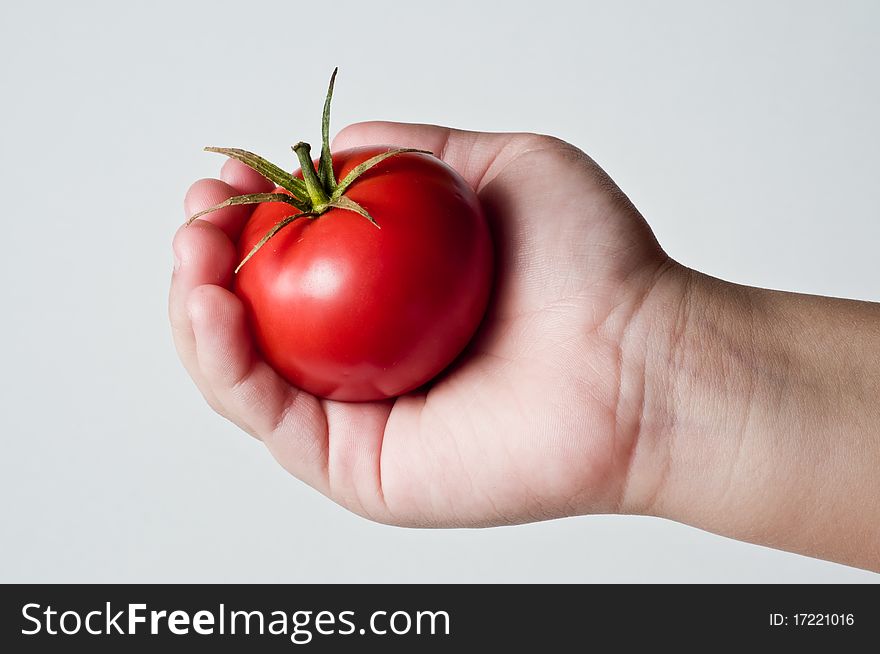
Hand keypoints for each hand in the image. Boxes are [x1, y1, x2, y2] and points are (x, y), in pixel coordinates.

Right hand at [170, 122, 673, 525]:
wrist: (644, 360)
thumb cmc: (595, 267)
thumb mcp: (500, 167)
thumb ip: (416, 153)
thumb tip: (338, 144)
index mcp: (393, 306)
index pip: (296, 263)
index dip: (254, 216)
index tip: (234, 172)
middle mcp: (369, 364)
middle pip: (257, 320)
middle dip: (210, 260)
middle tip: (201, 213)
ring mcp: (362, 419)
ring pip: (245, 371)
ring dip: (197, 307)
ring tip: (193, 249)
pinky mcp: (361, 470)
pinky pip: (270, 418)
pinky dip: (225, 362)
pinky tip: (213, 304)